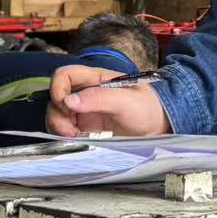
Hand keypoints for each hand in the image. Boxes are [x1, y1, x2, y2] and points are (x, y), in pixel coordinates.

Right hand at [47, 65, 171, 136]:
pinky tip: (78, 142)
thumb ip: (98, 97)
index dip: (58, 88)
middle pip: (56, 98)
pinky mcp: (86, 130)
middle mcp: (85, 94)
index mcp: (94, 80)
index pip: (65, 76)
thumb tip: (68, 100)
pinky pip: (67, 131)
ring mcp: (85, 113)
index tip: (64, 106)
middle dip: (57, 114)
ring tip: (74, 138)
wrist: (160, 128)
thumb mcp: (126, 101)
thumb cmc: (147, 108)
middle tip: (69, 131)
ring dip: (59, 127)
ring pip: (58, 116)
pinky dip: (66, 137)